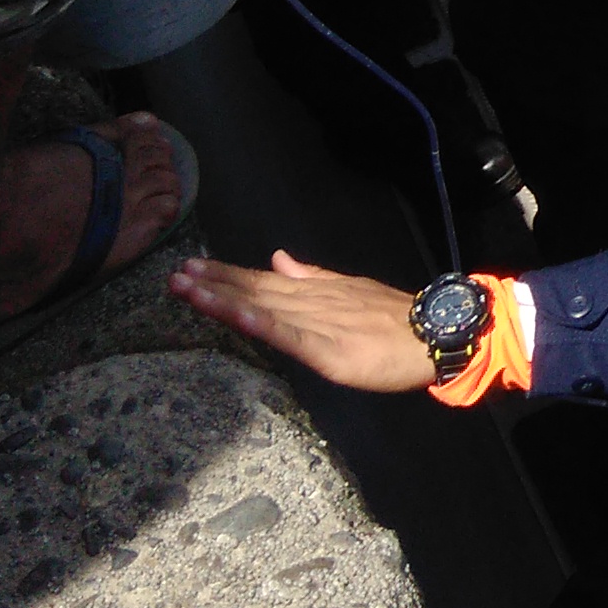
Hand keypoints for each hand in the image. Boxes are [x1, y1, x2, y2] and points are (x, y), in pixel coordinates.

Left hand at [170, 248, 435, 390]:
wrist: (432, 334)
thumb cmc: (392, 319)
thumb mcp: (349, 289)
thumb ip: (311, 277)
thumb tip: (277, 259)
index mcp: (313, 291)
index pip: (261, 282)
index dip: (225, 275)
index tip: (191, 269)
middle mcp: (308, 302)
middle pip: (254, 292)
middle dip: (213, 285)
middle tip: (174, 278)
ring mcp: (316, 324)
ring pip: (263, 309)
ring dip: (225, 299)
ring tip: (189, 291)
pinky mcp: (327, 349)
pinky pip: (289, 336)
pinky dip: (262, 325)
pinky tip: (238, 317)